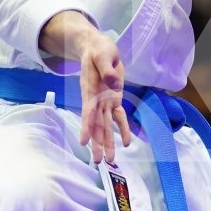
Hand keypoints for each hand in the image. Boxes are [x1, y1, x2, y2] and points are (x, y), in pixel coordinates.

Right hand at [77, 27, 132, 164]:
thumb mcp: (102, 54)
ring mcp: (104, 102)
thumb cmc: (98, 50)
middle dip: (97, 143)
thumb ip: (107, 69)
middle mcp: (96, 100)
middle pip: (96, 125)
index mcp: (90, 90)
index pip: (88, 111)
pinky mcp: (114, 100)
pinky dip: (123, 129)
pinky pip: (118, 117)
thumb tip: (114, 84)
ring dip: (108, 142)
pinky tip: (127, 143)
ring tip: (110, 160)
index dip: (86, 127)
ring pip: (106, 126)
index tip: (83, 142)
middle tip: (98, 162)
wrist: (98, 49)